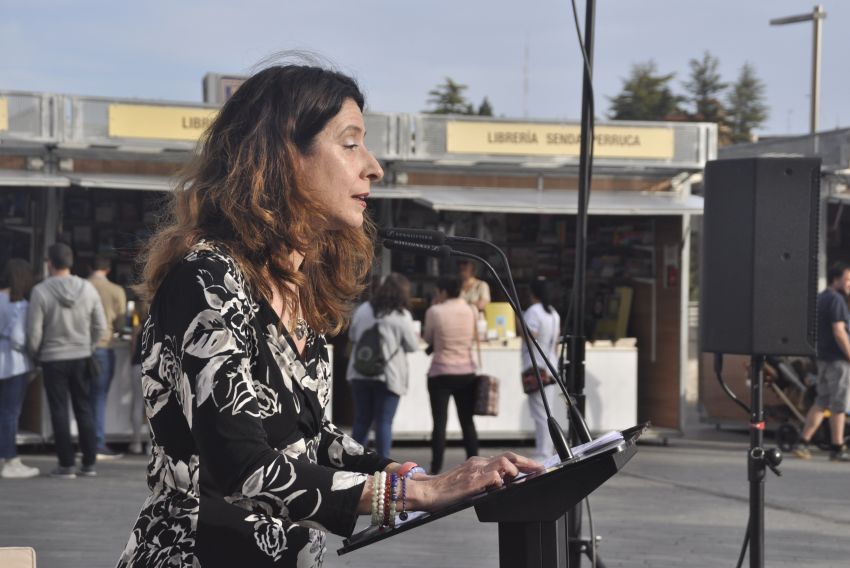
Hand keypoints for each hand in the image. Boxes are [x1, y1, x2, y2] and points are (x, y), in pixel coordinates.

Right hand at [409, 452, 543, 511]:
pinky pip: (492, 476)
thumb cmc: (446, 489)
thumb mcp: (468, 480)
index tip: (536, 467)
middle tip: (541, 469)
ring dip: (516, 470)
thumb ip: (483, 478)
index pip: (505, 458)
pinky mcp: (472, 481)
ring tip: (522, 478)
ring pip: (503, 462)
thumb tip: (502, 482)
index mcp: (478, 463)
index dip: (523, 461)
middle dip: (528, 462)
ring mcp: (475, 471)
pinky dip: (501, 480)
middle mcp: (478, 463)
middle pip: (509, 456)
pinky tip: (501, 486)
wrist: (428, 491)